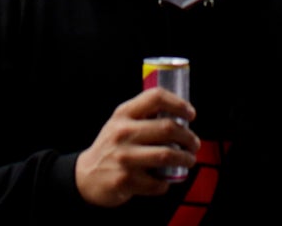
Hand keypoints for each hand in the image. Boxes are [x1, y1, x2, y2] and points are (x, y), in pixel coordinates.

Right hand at [72, 87, 199, 206]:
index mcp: (123, 114)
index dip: (178, 104)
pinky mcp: (127, 180)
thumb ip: (143, 117)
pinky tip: (164, 180)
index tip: (190, 114)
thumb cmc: (112, 147)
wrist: (87, 175)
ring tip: (189, 160)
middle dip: (189, 137)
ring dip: (186, 159)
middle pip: (168, 128)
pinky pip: (159, 183)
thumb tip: (178, 114)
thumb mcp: (120, 124)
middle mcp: (122, 132)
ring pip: (168, 154)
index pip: (155, 97)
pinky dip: (167, 183)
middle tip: (194, 144)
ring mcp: (124, 157)